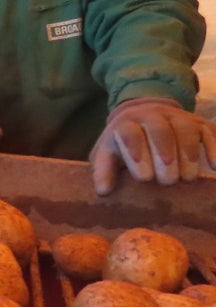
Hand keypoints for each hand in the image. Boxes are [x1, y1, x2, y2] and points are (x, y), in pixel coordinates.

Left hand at [90, 97, 215, 195]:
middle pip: (160, 130)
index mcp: (126, 123)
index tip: (144, 177)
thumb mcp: (107, 153)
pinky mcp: (199, 122)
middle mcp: (152, 115)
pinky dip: (214, 147)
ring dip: (188, 153)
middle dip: (165, 155)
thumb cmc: (123, 144)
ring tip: (187, 178)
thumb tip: (102, 191)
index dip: (136, 152)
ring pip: (186, 128)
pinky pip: (209, 131)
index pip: (130, 133)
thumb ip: (103, 170)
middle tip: (167, 181)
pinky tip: (215, 166)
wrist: (143, 115)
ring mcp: (177, 116)